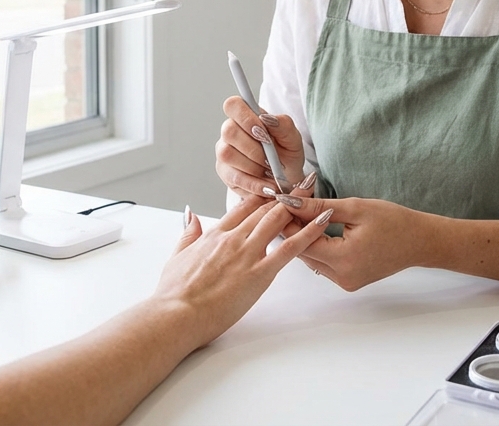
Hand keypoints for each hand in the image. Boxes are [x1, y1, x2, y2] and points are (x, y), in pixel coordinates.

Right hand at [151, 196, 331, 348]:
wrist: (176, 315)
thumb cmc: (175, 293)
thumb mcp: (177, 256)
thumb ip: (188, 233)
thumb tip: (191, 215)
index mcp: (215, 234)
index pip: (243, 205)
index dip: (262, 195)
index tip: (275, 188)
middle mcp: (234, 238)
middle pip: (264, 208)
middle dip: (284, 194)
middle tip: (303, 183)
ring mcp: (248, 254)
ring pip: (277, 220)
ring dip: (298, 204)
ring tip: (315, 191)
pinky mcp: (260, 273)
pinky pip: (290, 249)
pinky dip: (309, 232)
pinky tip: (323, 221)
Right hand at [214, 96, 305, 199]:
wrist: (288, 179)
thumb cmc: (287, 154)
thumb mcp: (293, 138)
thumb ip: (283, 124)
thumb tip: (267, 119)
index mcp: (246, 116)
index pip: (232, 105)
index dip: (245, 117)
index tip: (262, 130)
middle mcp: (230, 131)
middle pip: (229, 131)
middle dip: (254, 147)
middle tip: (272, 159)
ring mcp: (224, 152)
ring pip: (228, 154)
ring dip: (254, 166)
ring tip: (271, 173)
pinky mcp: (225, 173)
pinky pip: (234, 177)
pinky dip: (254, 184)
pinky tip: (267, 187)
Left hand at [271, 195, 429, 290]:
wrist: (419, 241)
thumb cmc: (394, 222)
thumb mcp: (356, 208)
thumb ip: (320, 207)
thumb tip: (292, 202)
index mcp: (344, 259)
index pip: (302, 242)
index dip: (290, 222)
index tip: (285, 203)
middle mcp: (342, 276)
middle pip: (304, 253)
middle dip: (295, 230)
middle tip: (291, 207)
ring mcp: (345, 282)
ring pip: (312, 260)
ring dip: (305, 239)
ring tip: (303, 216)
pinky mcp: (348, 282)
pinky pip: (323, 265)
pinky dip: (318, 248)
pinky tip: (317, 231)